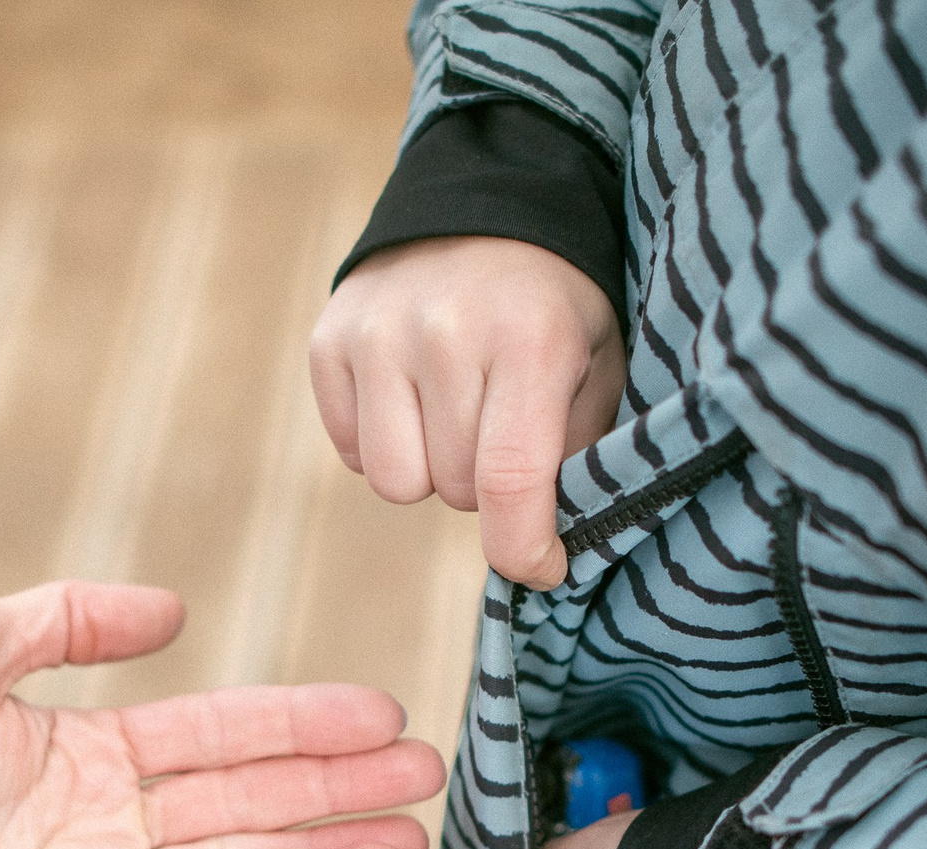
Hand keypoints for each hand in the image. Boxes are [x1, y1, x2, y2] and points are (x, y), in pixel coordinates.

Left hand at [0, 581, 443, 848]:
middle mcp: (109, 829)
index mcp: (89, 752)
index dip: (307, 724)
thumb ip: (69, 619)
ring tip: (413, 848)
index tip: (389, 716)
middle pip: (253, 806)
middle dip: (343, 795)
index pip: (226, 734)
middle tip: (434, 786)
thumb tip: (173, 609)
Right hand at [310, 236, 623, 590]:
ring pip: (395, 483)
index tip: (541, 565)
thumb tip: (539, 548)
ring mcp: (376, 335)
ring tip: (454, 417)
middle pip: (452, 491)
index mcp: (528, 339)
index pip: (509, 481)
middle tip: (501, 429)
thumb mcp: (596, 367)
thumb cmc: (555, 307)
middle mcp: (444, 333)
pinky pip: (353, 452)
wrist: (485, 205)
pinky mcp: (329, 341)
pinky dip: (384, 443)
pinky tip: (412, 396)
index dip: (523, 549)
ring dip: (429, 470)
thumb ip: (575, 456)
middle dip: (481, 485)